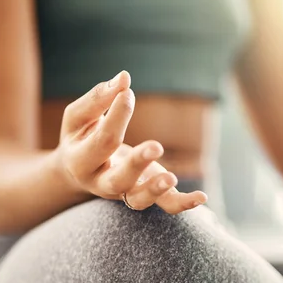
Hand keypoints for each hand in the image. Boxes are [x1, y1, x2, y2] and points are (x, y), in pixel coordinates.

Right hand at [55, 71, 206, 213]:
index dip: (117, 116)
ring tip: (171, 177)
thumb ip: (99, 98)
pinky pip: (165, 205)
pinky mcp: (148, 192)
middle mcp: (102, 183)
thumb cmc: (82, 136)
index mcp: (81, 162)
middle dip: (138, 164)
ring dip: (156, 190)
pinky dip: (183, 203)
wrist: (80, 171)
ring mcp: (126, 191)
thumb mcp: (80, 116)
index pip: (103, 141)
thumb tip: (124, 78)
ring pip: (140, 200)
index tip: (127, 92)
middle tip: (156, 146)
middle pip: (119, 180)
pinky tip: (202, 197)